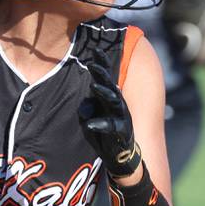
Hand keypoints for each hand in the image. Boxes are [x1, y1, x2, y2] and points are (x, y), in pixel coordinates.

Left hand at [78, 49, 140, 177]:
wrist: (120, 156)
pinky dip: (100, 125)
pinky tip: (90, 124)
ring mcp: (120, 117)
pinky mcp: (121, 132)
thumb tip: (83, 104)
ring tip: (94, 86)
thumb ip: (89, 107)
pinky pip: (110, 127)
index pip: (104, 78)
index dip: (101, 64)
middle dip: (102, 73)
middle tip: (93, 63)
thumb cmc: (105, 133)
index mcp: (109, 98)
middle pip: (109, 85)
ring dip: (104, 93)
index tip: (95, 49)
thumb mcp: (94, 116)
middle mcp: (116, 104)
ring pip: (113, 102)